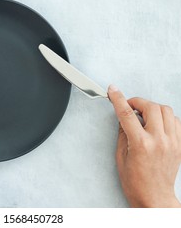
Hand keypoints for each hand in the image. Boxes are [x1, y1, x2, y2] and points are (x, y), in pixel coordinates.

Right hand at [108, 85, 180, 206]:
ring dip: (152, 107)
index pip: (127, 114)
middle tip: (129, 105)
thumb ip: (122, 134)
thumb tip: (124, 118)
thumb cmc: (135, 182)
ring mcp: (173, 142)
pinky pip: (176, 121)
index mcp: (141, 145)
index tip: (113, 90)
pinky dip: (166, 117)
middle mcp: (159, 141)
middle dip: (137, 101)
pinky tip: (156, 123)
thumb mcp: (121, 156)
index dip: (118, 99)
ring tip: (143, 114)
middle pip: (151, 107)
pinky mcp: (180, 145)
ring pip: (166, 110)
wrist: (154, 197)